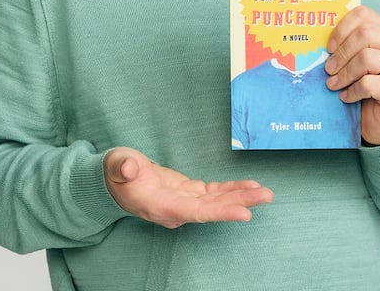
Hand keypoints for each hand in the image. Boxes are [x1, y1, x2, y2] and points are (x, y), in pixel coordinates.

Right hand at [103, 147, 273, 228]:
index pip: (196, 212)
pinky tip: (248, 186)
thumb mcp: (116, 165)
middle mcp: (176, 209)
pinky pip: (214, 193)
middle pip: (213, 209)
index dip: (221, 213)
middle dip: (240, 203)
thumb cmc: (115, 173)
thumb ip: (123, 167)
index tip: (245, 213)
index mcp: (160, 206)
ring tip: (265, 192)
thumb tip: (130, 167)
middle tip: (266, 195)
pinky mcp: (188, 193)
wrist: (114, 180)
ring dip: (241, 197)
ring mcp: (183, 202)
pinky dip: (231, 189)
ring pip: (217, 202)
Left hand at [325, 5, 379, 145]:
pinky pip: (369, 83)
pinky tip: (347, 97)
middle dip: (341, 52)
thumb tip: (320, 42)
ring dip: (344, 73)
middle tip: (329, 69)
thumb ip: (348, 49)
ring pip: (366, 58)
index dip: (342, 28)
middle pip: (366, 33)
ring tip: (334, 85)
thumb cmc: (366, 92)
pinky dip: (352, 91)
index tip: (329, 47)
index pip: (365, 15)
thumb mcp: (356, 65)